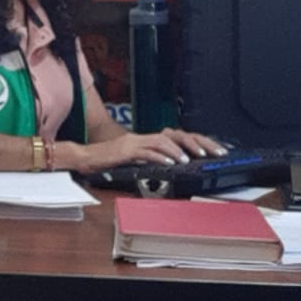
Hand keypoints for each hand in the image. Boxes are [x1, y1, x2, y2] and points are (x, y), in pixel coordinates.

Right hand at [62, 127, 226, 171]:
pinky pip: (146, 152)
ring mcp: (134, 143)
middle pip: (176, 135)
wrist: (84, 158)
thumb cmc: (108, 161)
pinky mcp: (125, 151)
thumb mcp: (135, 160)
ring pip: (162, 141)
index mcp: (147, 139)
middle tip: (212, 153)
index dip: (198, 141)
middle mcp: (143, 137)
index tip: (215, 150)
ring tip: (191, 159)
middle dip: (196, 143)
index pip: (178, 136)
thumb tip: (172, 166)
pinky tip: (170, 163)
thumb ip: (151, 160)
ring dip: (179, 150)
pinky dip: (160, 157)